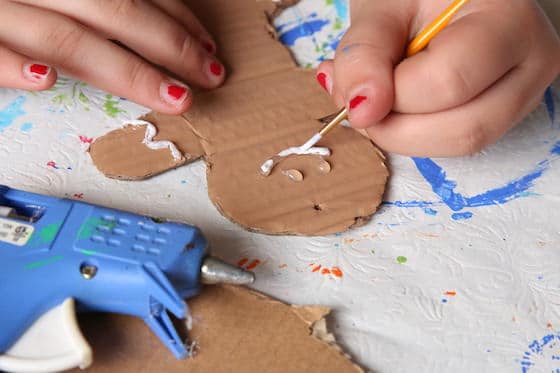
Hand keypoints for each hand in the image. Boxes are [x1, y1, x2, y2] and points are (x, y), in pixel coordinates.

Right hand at [0, 0, 224, 113]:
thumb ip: (92, 1)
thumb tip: (149, 12)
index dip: (175, 17)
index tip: (207, 46)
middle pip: (110, 7)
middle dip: (168, 44)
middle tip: (210, 75)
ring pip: (65, 36)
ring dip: (121, 68)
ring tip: (171, 96)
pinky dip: (10, 64)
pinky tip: (44, 80)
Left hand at [316, 0, 559, 155]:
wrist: (441, 2)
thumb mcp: (381, 10)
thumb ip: (365, 54)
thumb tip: (363, 110)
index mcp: (508, 22)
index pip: (448, 83)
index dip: (392, 96)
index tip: (355, 89)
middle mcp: (529, 64)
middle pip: (463, 128)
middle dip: (397, 128)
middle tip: (362, 104)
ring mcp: (522, 96)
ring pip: (461, 145)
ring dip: (403, 134)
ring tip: (377, 101)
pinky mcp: (501, 117)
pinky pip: (453, 144)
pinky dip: (412, 135)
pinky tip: (393, 107)